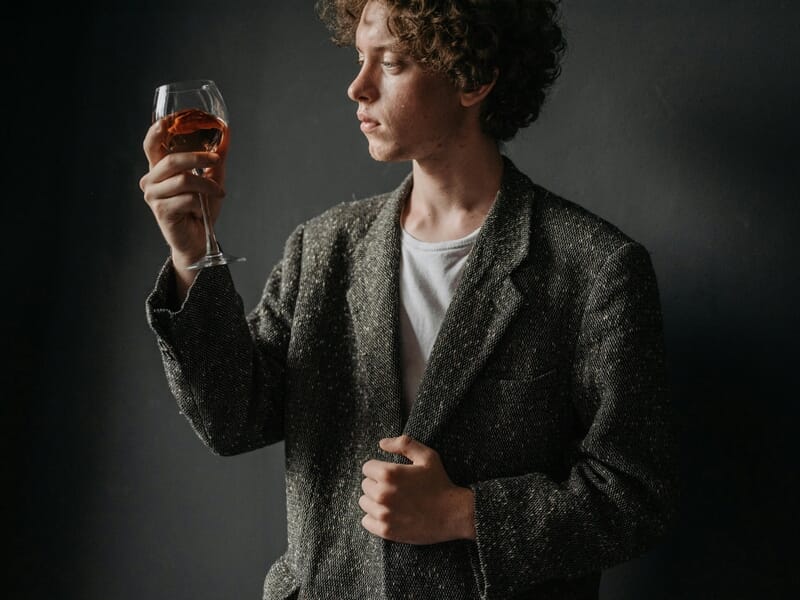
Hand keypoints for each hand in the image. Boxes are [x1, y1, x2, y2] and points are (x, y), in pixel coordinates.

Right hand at [138, 120, 228, 289]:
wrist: (199, 240)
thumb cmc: (201, 209)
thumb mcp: (211, 178)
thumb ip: (215, 157)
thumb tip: (226, 131)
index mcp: (158, 169)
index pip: (152, 144)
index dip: (158, 129)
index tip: (173, 118)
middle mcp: (151, 181)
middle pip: (172, 160)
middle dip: (198, 157)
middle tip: (216, 160)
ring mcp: (153, 197)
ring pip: (184, 180)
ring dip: (207, 186)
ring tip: (218, 194)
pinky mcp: (162, 212)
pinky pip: (187, 199)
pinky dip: (202, 204)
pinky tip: (201, 212)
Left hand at [359, 435, 475, 544]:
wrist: (453, 514)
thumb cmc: (440, 483)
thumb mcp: (427, 456)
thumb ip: (404, 444)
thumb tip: (381, 443)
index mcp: (389, 473)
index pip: (367, 468)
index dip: (379, 468)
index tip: (392, 474)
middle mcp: (383, 494)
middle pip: (365, 485)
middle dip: (377, 484)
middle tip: (395, 488)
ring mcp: (384, 514)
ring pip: (364, 503)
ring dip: (375, 501)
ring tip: (393, 501)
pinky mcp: (386, 531)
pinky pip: (366, 521)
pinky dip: (374, 518)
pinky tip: (390, 514)